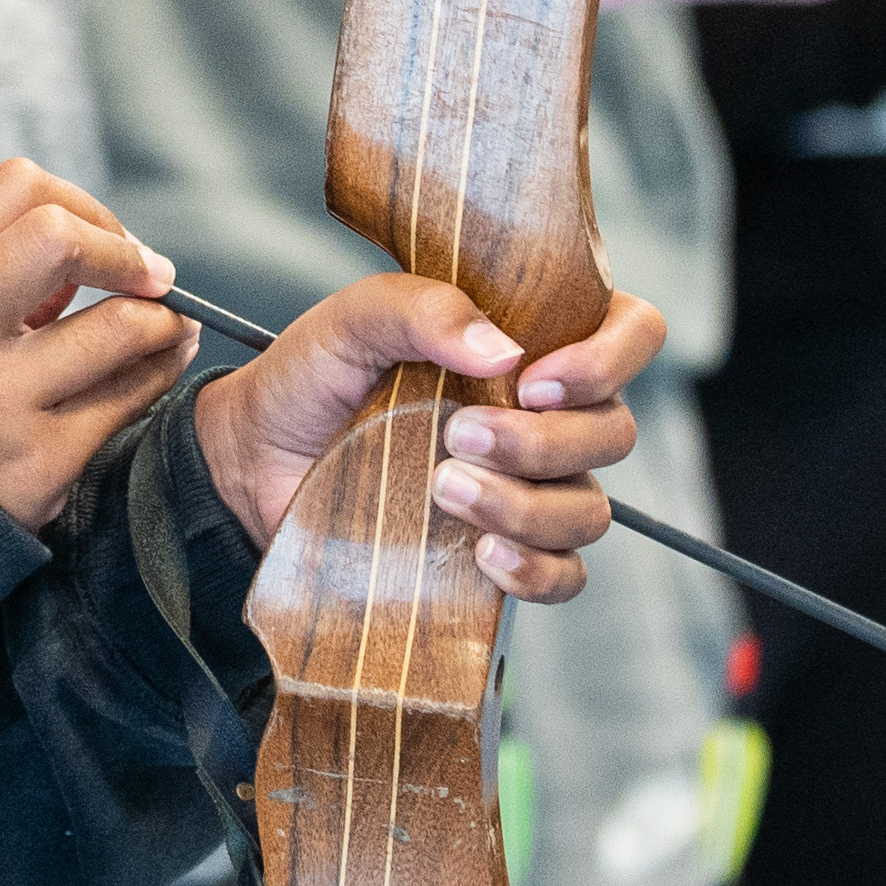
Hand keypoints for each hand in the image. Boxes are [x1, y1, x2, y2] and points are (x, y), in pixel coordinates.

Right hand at [0, 161, 199, 533]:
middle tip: (151, 272)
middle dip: (124, 249)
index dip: (79, 202)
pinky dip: (161, 371)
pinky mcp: (38, 464)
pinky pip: (129, 399)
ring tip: (173, 322)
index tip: (101, 235)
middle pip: (59, 239)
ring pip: (119, 327)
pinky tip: (164, 363)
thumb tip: (94, 245)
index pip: (13, 190)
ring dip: (166, 318)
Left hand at [194, 270, 658, 596]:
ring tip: (444, 490)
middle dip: (544, 440)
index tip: (535, 377)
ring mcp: (529, 488)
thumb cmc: (311, 378)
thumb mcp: (352, 322)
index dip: (609, 357)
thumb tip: (503, 349)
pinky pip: (565, 576)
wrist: (253, 462)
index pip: (632, 333)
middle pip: (615, 431)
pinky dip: (536, 571)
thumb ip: (422, 309)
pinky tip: (482, 556)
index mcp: (529, 341)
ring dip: (527, 505)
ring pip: (589, 510)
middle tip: (458, 433)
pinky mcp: (501, 553)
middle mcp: (543, 414)